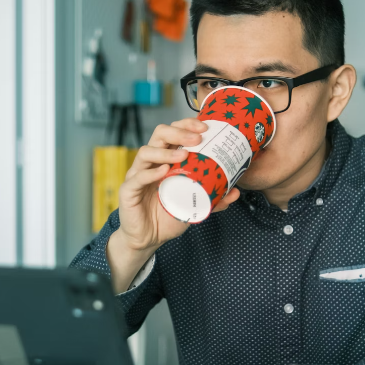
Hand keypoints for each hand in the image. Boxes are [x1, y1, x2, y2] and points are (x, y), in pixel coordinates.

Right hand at [115, 118, 241, 252]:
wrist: (149, 238)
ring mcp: (137, 175)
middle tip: (197, 138)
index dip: (187, 125)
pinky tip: (164, 172)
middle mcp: (151, 162)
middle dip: (179, 131)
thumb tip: (236, 191)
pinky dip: (150, 173)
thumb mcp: (195, 205)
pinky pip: (137, 177)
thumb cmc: (168, 216)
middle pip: (159, 134)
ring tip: (184, 155)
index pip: (173, 132)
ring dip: (166, 151)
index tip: (205, 127)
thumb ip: (214, 197)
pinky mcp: (128, 191)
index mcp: (165, 159)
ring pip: (145, 152)